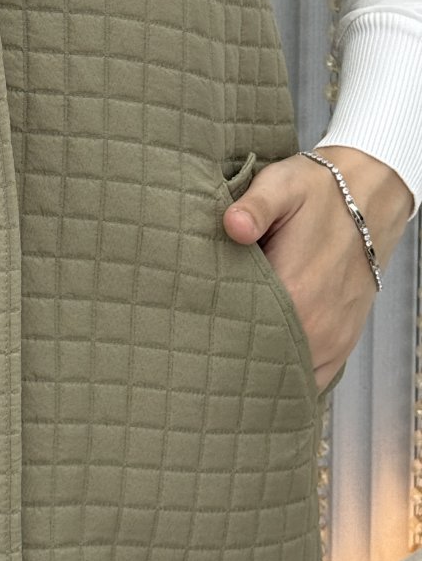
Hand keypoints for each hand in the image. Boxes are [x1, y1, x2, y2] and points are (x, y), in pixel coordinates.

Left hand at [222, 146, 412, 390]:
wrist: (369, 195)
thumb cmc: (317, 190)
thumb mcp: (281, 185)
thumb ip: (254, 207)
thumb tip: (232, 225)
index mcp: (295, 293)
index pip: (240, 334)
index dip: (212, 332)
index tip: (190, 328)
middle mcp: (316, 327)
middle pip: (261, 359)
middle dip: (230, 354)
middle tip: (200, 342)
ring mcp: (332, 339)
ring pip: (288, 372)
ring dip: (260, 366)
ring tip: (226, 353)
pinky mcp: (343, 341)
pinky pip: (314, 374)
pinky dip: (289, 372)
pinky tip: (263, 362)